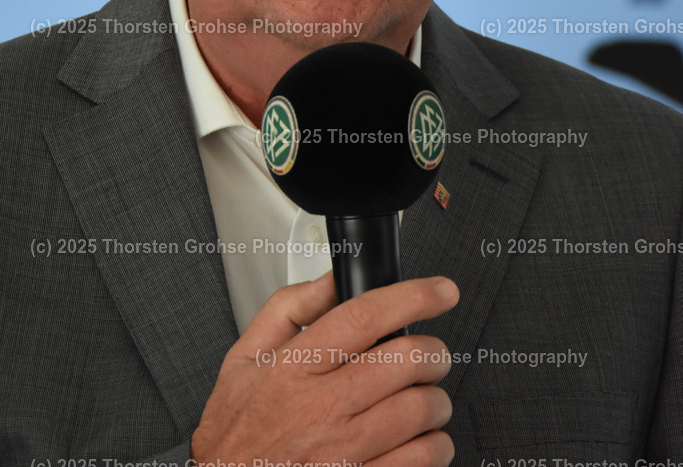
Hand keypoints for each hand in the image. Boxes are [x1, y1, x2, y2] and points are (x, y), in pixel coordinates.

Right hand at [190, 272, 458, 466]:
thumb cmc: (236, 432)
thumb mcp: (243, 358)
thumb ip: (288, 308)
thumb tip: (330, 279)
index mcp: (295, 366)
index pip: (365, 316)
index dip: (414, 296)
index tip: (441, 290)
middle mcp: (321, 406)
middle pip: (405, 360)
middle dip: (433, 350)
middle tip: (432, 353)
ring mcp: (342, 451)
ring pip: (420, 410)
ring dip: (435, 399)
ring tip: (425, 397)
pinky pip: (420, 460)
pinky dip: (434, 446)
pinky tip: (421, 439)